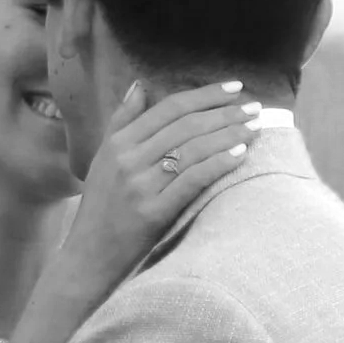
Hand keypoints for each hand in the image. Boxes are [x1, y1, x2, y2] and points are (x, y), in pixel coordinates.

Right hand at [61, 80, 264, 295]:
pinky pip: (192, 179)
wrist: (87, 257)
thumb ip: (122, 121)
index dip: (205, 95)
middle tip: (256, 107)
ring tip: (255, 128)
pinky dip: (218, 163)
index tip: (235, 88)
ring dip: (229, 135)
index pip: (170, 108)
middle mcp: (128, 159)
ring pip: (193, 149)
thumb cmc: (101, 208)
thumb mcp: (103, 159)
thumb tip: (140, 85)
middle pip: (186, 125)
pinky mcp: (152, 212)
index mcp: (118, 142)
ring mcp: (140, 186)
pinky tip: (240, 154)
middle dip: (225, 113)